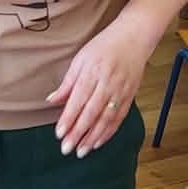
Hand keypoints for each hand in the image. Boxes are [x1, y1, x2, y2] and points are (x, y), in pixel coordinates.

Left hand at [47, 14, 148, 156]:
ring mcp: (121, 91)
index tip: (59, 134)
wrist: (134, 37)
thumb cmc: (105, 45)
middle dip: (78, 133)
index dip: (69, 118)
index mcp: (92, 73)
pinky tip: (98, 142)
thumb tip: (52, 100)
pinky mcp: (130, 96)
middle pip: (91, 113)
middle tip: (67, 149)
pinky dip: (108, 132)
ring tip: (81, 151)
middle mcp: (108, 84)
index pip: (78, 101)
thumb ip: (68, 82)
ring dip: (93, 137)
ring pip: (106, 119)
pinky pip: (119, 119)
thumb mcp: (81, 59)